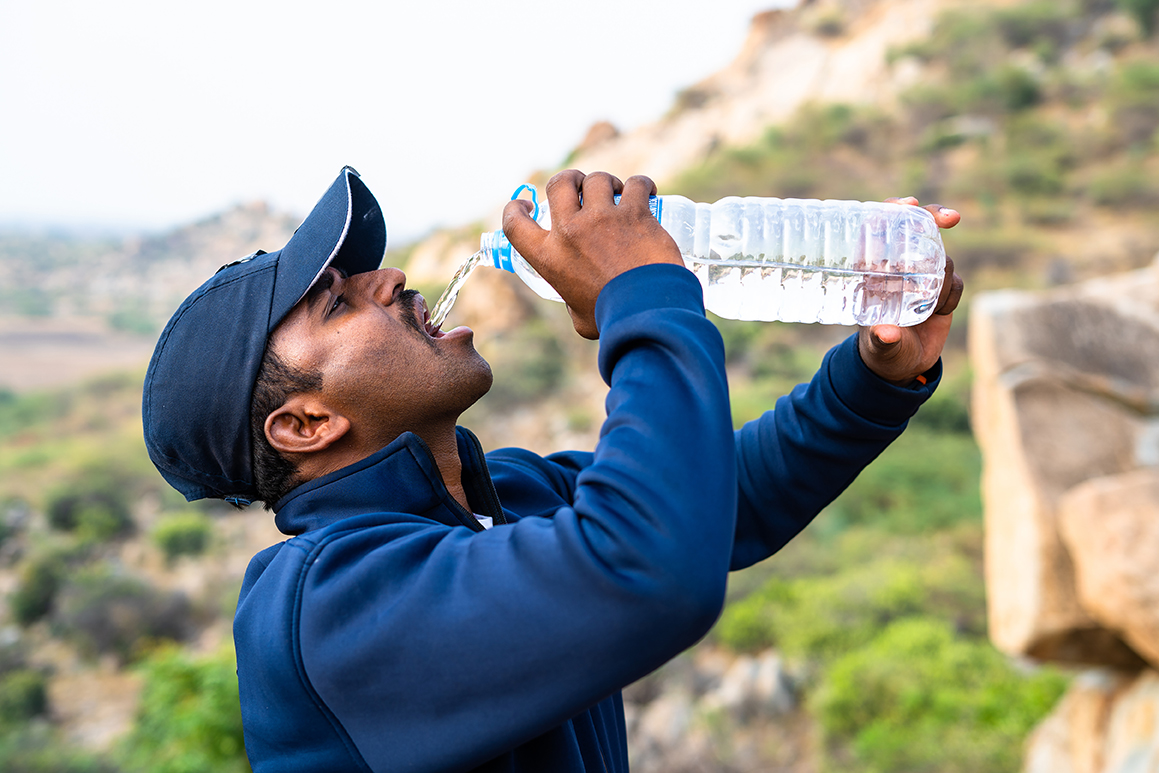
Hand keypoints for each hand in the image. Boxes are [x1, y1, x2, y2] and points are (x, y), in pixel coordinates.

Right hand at [502, 170, 683, 338]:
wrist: (648, 312)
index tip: (528, 205)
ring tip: (620, 193)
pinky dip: (642, 185)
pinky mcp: (635, 213)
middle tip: (584, 188)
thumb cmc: (614, 320)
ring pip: (598, 179)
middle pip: (559, 183)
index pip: (515, 224)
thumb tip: (578, 302)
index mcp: (549, 257)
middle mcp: (570, 232)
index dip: (515, 209)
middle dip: (570, 179)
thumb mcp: (580, 318)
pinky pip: (636, 184)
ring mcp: (603, 218)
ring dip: (608, 183)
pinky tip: (648, 192)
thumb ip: (574, 303)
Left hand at [858, 198, 964, 385]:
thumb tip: (885, 333)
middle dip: (933, 218)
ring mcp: (920, 278)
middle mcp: (897, 270)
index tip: (909, 205)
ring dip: (943, 279)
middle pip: (916, 231)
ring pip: (941, 259)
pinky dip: (952, 296)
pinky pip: (957, 282)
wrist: (902, 368)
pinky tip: (939, 312)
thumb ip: (883, 340)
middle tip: (950, 218)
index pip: (880, 233)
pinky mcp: (940, 289)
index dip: (893, 213)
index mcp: (874, 274)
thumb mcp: (880, 347)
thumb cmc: (881, 354)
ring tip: (930, 307)